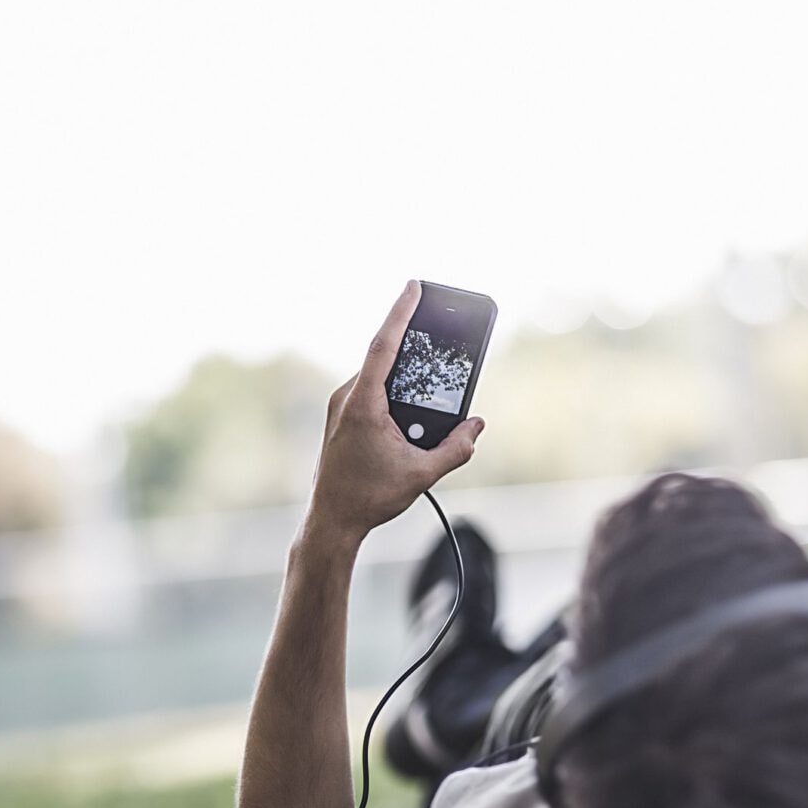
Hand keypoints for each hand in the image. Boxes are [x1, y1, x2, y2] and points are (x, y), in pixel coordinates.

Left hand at [305, 281, 484, 545]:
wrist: (331, 521)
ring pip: (380, 380)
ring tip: (427, 405)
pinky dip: (395, 397)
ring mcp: (340, 407)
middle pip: (387, 361)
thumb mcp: (422, 475)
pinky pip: (372, 394)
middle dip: (416, 352)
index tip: (413, 286)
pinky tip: (410, 420)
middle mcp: (347, 399)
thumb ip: (456, 449)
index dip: (400, 312)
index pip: (383, 346)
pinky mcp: (341, 418)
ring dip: (406, 383)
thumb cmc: (368, 498)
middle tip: (441, 338)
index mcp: (363, 404)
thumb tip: (477, 426)